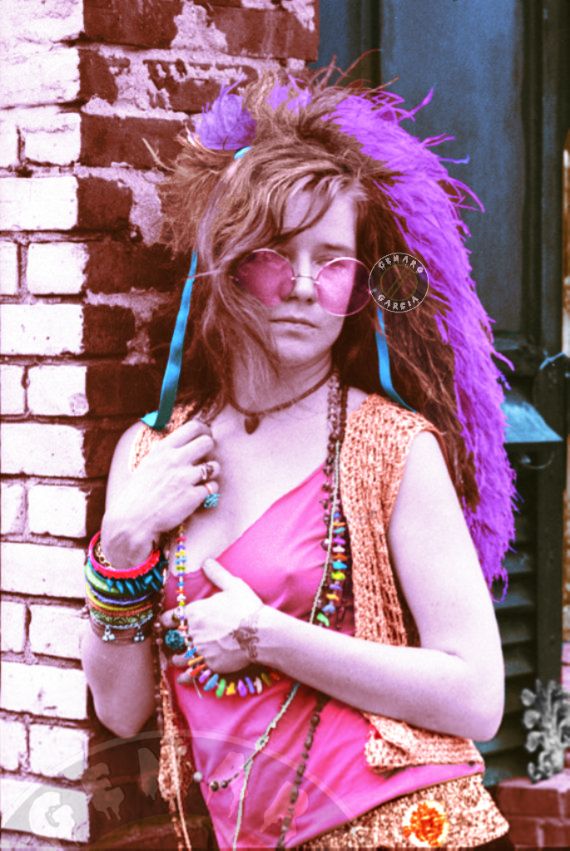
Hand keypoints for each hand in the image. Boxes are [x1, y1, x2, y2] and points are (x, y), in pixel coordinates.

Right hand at [102, 419, 219, 565]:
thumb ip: (165, 452)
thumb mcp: (147, 464)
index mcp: (163, 449)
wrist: (132, 520)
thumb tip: (181, 441)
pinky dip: (209, 490)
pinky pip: (213, 487)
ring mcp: (185, 478)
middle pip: (208, 442)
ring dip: (212, 471)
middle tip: (206, 457)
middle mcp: (175, 460)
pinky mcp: (193, 496)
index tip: (205, 436)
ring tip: (203, 478)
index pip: (193, 427)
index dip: (204, 430)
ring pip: (214, 466)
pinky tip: (200, 494)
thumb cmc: (138, 493)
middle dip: (210, 449)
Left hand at [160, 558, 265, 679]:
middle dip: (169, 641)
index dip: (166, 621)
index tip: (165, 623)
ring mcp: (200, 650)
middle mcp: (192, 632)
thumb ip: (217, 574)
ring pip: (178, 657)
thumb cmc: (247, 607)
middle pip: (171, 640)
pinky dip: (185, 676)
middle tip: (168, 642)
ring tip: (177, 658)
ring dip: (176, 658)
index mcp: (194, 612)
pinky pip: (191, 673)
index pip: (169, 618)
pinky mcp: (210, 665)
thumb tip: (207, 561)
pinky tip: (183, 676)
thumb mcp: (233, 585)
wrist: (261, 632)